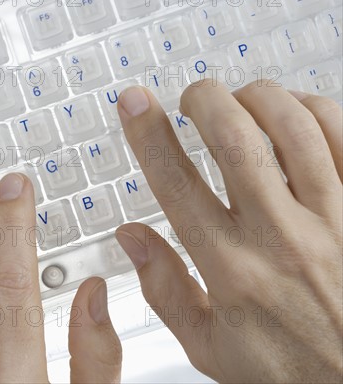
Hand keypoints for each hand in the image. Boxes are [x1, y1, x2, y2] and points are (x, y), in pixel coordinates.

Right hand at [116, 80, 342, 382]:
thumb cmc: (291, 369)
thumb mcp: (209, 347)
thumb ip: (164, 289)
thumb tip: (131, 238)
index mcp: (232, 270)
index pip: (176, 183)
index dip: (148, 134)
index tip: (134, 104)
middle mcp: (281, 237)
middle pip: (234, 138)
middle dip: (203, 100)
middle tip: (192, 98)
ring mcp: (332, 217)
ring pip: (292, 126)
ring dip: (257, 98)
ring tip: (241, 101)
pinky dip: (315, 110)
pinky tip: (296, 115)